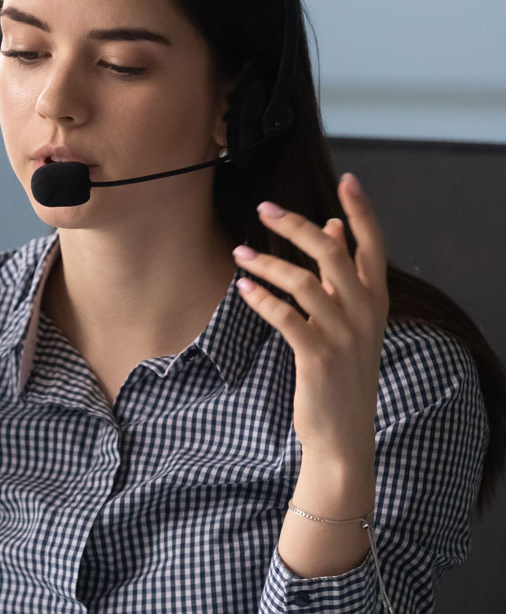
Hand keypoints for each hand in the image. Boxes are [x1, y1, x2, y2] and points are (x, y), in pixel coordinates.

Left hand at [231, 173, 388, 462]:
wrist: (342, 434)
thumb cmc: (342, 371)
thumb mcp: (351, 321)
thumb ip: (344, 276)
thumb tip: (334, 228)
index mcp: (376, 300)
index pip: (374, 244)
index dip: (361, 210)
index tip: (347, 179)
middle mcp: (366, 313)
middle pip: (333, 253)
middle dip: (296, 225)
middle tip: (263, 207)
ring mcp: (344, 335)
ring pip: (305, 282)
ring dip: (267, 264)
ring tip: (238, 254)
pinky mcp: (318, 357)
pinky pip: (288, 318)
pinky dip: (263, 300)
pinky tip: (243, 290)